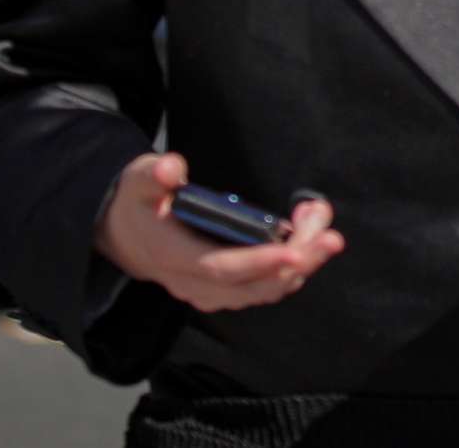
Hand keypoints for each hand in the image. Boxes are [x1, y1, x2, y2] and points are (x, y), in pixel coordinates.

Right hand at [93, 153, 341, 312]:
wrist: (127, 237)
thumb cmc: (141, 203)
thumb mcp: (140, 181)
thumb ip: (154, 174)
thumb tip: (170, 168)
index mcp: (173, 255)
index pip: (220, 267)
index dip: (259, 261)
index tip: (295, 250)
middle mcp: (193, 282)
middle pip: (252, 286)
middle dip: (298, 263)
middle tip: (332, 238)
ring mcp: (209, 291)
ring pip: (263, 291)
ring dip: (301, 264)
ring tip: (325, 229)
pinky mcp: (224, 290)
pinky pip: (264, 288)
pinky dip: (292, 267)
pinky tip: (310, 237)